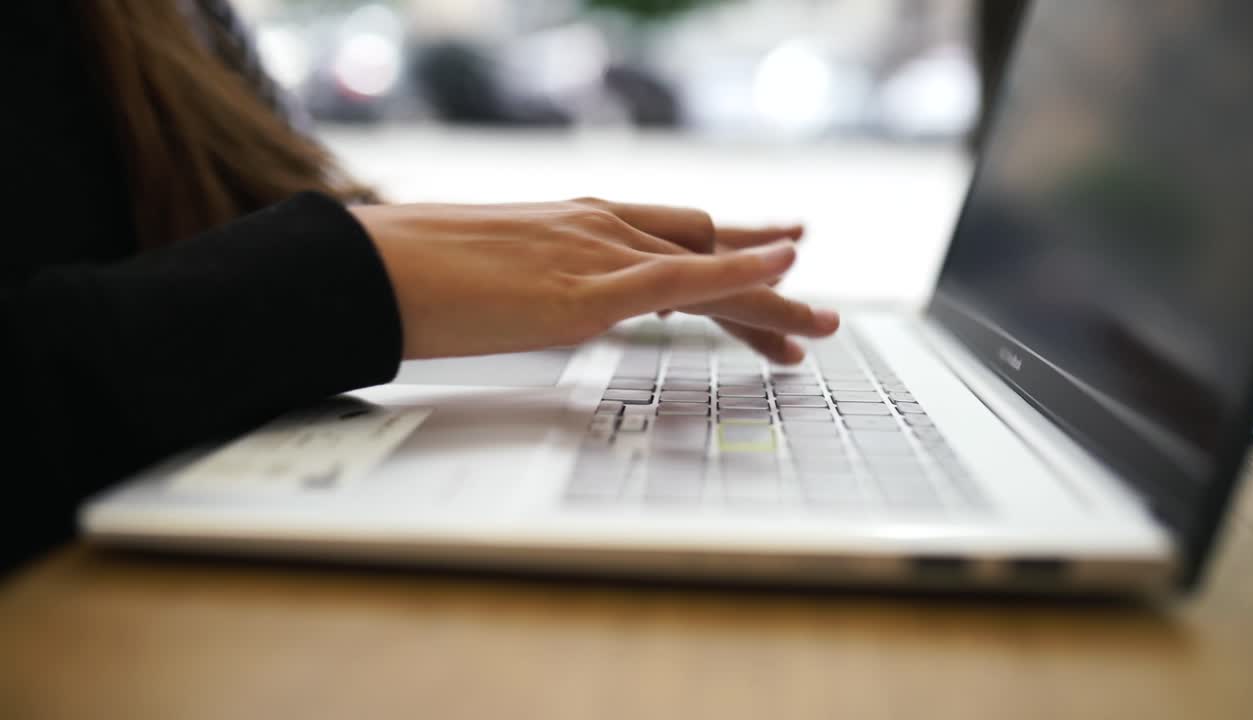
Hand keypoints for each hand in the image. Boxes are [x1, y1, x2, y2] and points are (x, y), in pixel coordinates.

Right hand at [350, 199, 839, 360]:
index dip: (726, 256)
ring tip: (818, 330)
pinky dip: (742, 273)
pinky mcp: (587, 288)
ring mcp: (595, 253)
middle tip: (807, 317)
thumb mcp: (490, 279)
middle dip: (759, 284)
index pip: (671, 237)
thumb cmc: (411, 277)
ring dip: (771, 296)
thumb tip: (547, 310)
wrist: (366, 271)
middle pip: (704, 247)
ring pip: (710, 265)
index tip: (766, 262)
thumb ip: (533, 287)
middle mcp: (596, 227)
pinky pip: (684, 277)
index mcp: (574, 224)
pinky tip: (787, 273)